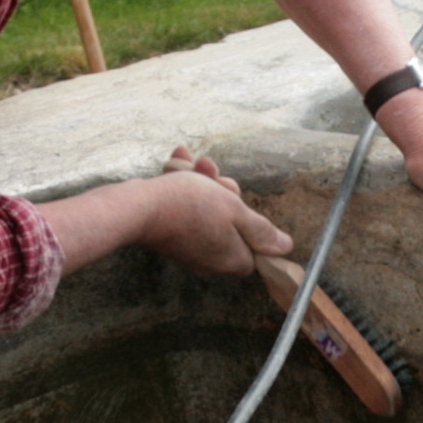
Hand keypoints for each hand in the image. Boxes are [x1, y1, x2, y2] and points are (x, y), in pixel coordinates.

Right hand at [144, 149, 297, 276]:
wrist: (137, 208)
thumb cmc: (189, 207)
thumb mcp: (235, 211)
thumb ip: (261, 230)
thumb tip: (285, 247)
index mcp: (231, 259)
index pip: (254, 249)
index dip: (250, 224)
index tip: (239, 203)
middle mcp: (211, 260)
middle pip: (230, 225)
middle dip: (223, 193)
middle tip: (213, 176)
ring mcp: (189, 248)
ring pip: (207, 211)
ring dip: (203, 183)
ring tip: (193, 163)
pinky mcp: (170, 235)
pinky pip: (185, 210)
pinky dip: (184, 187)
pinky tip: (179, 162)